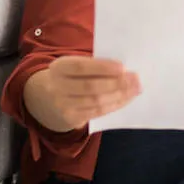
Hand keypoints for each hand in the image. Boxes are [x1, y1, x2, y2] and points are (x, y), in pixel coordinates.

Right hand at [23, 56, 141, 132]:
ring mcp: (63, 105)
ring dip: (119, 95)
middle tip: (135, 79)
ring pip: (95, 102)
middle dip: (116, 83)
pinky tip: (126, 99)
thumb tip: (123, 70)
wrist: (48, 96)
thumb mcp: (75, 65)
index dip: (102, 68)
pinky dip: (114, 105)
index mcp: (58, 68)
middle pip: (90, 87)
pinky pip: (97, 113)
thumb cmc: (72, 75)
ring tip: (135, 89)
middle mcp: (57, 87)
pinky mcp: (71, 119)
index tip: (123, 67)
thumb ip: (94, 65)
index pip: (80, 67)